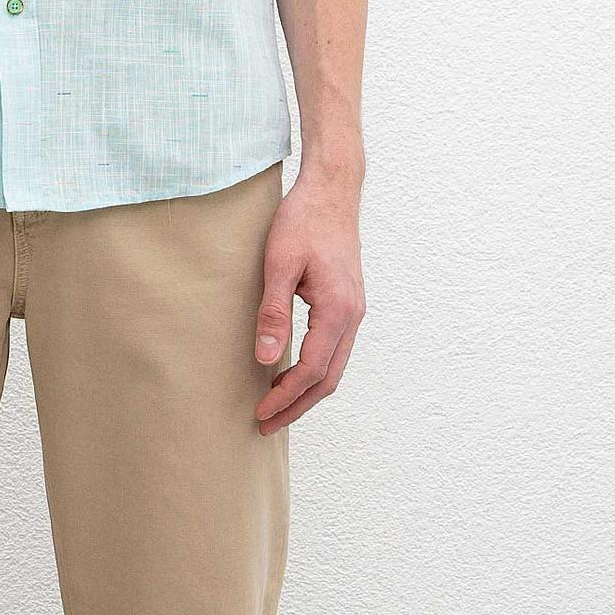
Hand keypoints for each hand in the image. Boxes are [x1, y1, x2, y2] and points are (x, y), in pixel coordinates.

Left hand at [252, 165, 365, 431]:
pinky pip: (335, 350)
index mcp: (337, 310)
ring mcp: (354, 310)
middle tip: (266, 424)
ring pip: (335, 367)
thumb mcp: (279, 264)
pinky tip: (291, 372)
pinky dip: (316, 370)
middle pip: (329, 379)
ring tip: (276, 406)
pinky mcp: (348, 303)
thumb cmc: (303, 221)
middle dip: (298, 405)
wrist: (331, 190)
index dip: (286, 396)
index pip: (312, 369)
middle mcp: (353, 316)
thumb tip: (267, 359)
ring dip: (307, 391)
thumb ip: (274, 312)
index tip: (261, 413)